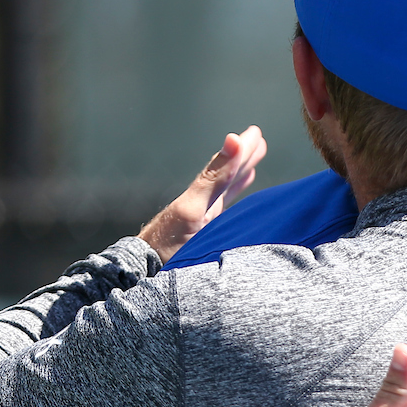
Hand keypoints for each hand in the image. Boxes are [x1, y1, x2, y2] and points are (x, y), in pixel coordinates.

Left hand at [137, 126, 267, 261]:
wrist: (149, 273)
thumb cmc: (169, 244)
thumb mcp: (193, 208)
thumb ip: (214, 177)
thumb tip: (232, 140)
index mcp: (204, 195)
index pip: (226, 167)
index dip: (242, 150)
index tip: (255, 134)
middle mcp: (205, 204)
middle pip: (228, 175)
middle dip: (243, 158)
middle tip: (258, 140)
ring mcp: (207, 220)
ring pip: (228, 191)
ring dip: (240, 176)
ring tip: (252, 165)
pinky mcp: (210, 237)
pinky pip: (229, 211)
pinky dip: (236, 200)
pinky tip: (242, 203)